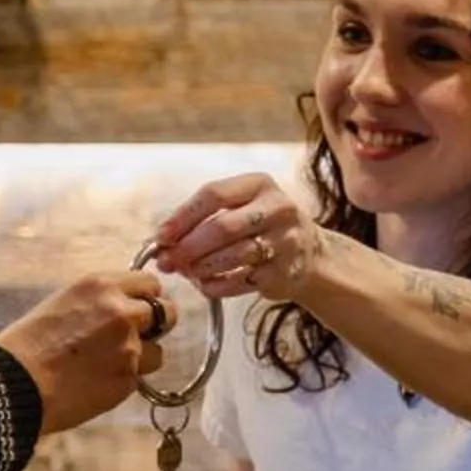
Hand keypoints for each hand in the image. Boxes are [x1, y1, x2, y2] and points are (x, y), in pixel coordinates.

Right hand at [0, 270, 168, 432]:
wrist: (14, 385)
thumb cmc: (27, 345)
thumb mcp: (63, 303)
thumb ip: (100, 302)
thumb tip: (125, 307)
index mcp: (102, 286)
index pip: (149, 283)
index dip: (145, 298)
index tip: (138, 309)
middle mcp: (122, 312)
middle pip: (167, 313)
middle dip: (155, 326)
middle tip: (136, 337)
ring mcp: (129, 347)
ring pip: (157, 352)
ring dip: (141, 358)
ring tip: (107, 365)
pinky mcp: (128, 379)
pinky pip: (139, 378)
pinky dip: (124, 381)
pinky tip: (96, 383)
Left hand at [155, 174, 321, 300]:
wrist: (310, 254)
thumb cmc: (261, 227)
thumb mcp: (241, 208)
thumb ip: (202, 219)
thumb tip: (159, 242)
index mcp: (259, 184)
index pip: (214, 194)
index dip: (182, 217)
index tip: (161, 236)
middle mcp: (277, 208)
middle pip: (222, 227)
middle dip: (188, 247)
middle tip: (167, 261)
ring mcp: (285, 241)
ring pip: (233, 256)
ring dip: (201, 267)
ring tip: (187, 272)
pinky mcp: (286, 271)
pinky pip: (242, 281)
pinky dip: (217, 286)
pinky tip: (206, 285)